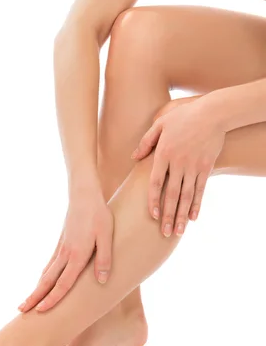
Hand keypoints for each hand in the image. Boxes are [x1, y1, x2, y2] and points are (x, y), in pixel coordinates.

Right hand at [18, 187, 113, 311]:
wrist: (84, 194)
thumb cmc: (99, 214)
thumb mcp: (107, 236)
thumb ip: (104, 259)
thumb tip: (101, 281)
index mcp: (77, 254)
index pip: (63, 283)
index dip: (53, 299)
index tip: (41, 312)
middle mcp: (65, 253)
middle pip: (47, 280)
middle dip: (35, 297)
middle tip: (21, 311)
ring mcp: (61, 247)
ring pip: (46, 273)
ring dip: (37, 288)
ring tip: (27, 301)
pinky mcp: (61, 242)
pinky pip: (50, 263)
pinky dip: (43, 276)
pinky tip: (41, 280)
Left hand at [131, 99, 225, 236]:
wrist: (212, 113)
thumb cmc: (184, 116)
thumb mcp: (160, 123)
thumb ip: (146, 141)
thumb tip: (133, 157)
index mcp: (163, 154)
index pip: (156, 182)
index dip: (153, 200)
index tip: (152, 216)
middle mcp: (178, 163)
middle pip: (171, 194)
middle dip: (167, 215)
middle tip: (164, 233)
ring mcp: (193, 166)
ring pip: (186, 196)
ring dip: (181, 215)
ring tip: (177, 232)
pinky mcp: (207, 167)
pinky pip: (201, 190)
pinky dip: (196, 205)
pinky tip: (192, 218)